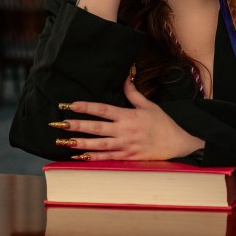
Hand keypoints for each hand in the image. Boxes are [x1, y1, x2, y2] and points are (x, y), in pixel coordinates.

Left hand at [55, 76, 204, 160]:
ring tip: (64, 142)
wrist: (176, 144)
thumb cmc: (162, 124)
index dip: (86, 107)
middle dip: (77, 125)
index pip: (103, 109)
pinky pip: (107, 158)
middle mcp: (124, 131)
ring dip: (80, 143)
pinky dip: (92, 158)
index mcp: (128, 116)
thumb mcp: (148, 105)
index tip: (70, 105)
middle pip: (96, 127)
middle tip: (60, 124)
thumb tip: (125, 77)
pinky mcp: (126, 157)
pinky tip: (79, 157)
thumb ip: (133, 93)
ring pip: (98, 144)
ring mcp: (124, 145)